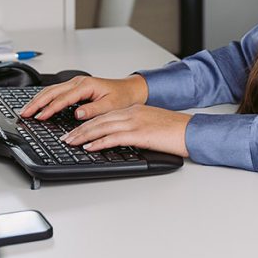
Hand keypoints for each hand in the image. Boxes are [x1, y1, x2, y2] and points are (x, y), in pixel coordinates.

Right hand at [19, 74, 147, 120]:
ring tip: (26, 109)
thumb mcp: (111, 105)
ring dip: (38, 99)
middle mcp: (79, 82)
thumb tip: (77, 114)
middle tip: (24, 113)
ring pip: (51, 90)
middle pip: (52, 91)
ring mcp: (76, 83)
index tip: (40, 117)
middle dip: (36, 102)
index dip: (50, 108)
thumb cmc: (122, 97)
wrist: (130, 90)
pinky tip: (38, 104)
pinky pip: (56, 91)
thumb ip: (94, 110)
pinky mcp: (75, 87)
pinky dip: (44, 98)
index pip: (63, 98)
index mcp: (86, 85)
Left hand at [61, 104, 190, 157]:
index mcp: (135, 110)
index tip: (76, 131)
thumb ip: (135, 128)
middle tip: (66, 138)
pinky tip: (89, 147)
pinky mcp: (139, 134)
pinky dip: (98, 142)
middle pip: (99, 120)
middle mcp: (132, 113)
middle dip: (79, 130)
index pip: (105, 116)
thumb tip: (121, 139)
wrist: (190, 131)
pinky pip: (114, 137)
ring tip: (71, 143)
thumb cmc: (175, 131)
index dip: (87, 124)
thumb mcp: (152, 125)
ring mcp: (135, 123)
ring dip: (83, 136)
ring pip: (102, 127)